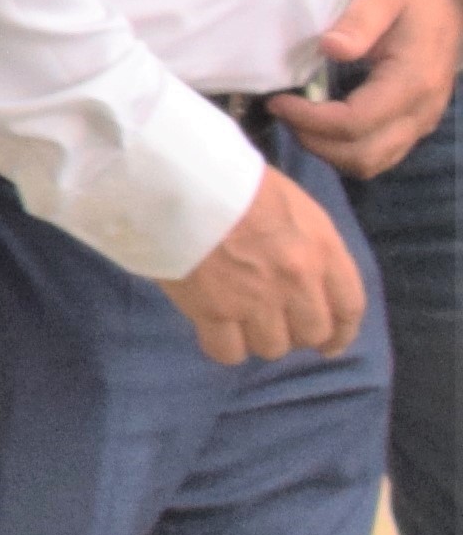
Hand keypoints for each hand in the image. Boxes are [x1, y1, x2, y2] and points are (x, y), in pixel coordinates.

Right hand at [158, 163, 364, 365]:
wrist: (186, 182)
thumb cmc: (239, 184)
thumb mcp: (296, 207)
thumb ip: (311, 247)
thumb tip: (309, 281)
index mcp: (323, 251)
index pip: (349, 307)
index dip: (341, 333)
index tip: (329, 345)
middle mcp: (298, 282)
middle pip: (311, 333)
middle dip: (294, 333)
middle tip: (273, 324)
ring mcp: (257, 300)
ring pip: (272, 347)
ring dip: (258, 339)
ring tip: (239, 323)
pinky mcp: (214, 311)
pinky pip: (228, 352)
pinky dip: (223, 347)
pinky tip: (214, 331)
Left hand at [276, 0, 461, 183]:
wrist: (443, 0)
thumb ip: (359, 20)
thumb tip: (331, 48)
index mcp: (413, 81)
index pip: (355, 123)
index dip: (310, 120)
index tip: (278, 101)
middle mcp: (422, 111)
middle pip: (362, 155)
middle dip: (314, 140)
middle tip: (283, 111)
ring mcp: (421, 123)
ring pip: (370, 163)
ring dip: (326, 150)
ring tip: (297, 118)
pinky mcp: (414, 125)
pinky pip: (378, 155)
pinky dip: (343, 149)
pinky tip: (320, 123)